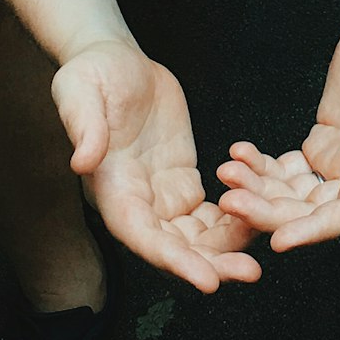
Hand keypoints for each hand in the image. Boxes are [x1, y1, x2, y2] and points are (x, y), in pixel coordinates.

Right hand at [53, 41, 261, 292]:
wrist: (114, 58)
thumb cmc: (91, 73)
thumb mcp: (80, 92)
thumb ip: (84, 127)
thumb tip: (82, 161)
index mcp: (111, 188)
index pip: (142, 236)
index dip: (174, 260)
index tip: (206, 280)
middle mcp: (136, 200)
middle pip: (174, 247)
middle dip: (210, 263)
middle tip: (249, 272)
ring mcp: (160, 193)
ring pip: (195, 236)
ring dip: (226, 248)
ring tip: (259, 256)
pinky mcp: (180, 179)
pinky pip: (209, 212)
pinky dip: (233, 220)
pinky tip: (259, 220)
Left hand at [217, 1, 339, 249]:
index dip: (315, 230)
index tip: (280, 240)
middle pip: (313, 211)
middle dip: (270, 213)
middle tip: (230, 202)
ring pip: (294, 195)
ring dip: (258, 192)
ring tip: (226, 172)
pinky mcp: (323, 142)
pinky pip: (287, 170)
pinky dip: (261, 168)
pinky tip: (239, 154)